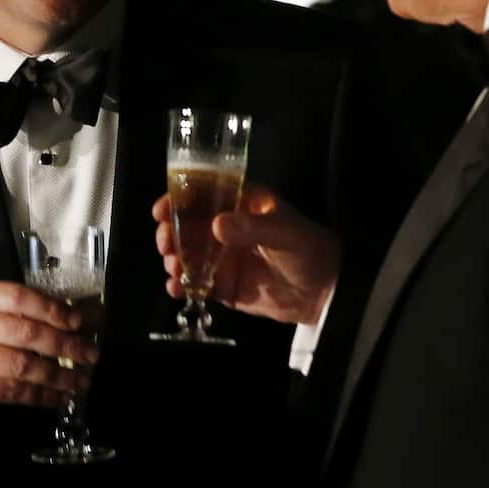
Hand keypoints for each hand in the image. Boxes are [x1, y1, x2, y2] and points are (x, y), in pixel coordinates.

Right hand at [0, 282, 103, 411]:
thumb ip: (21, 311)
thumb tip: (79, 316)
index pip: (21, 298)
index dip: (53, 310)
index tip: (79, 322)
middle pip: (27, 334)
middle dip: (65, 346)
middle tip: (90, 354)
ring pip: (23, 366)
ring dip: (58, 376)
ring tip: (81, 379)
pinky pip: (13, 391)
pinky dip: (40, 396)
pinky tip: (58, 397)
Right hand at [152, 183, 340, 325]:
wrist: (326, 292)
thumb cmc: (309, 250)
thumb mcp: (284, 232)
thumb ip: (252, 228)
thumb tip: (216, 226)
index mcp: (241, 205)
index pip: (203, 195)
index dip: (178, 199)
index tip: (161, 210)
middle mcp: (228, 229)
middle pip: (187, 226)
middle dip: (170, 233)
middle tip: (165, 244)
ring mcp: (224, 259)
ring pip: (187, 255)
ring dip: (174, 259)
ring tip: (174, 267)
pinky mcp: (224, 286)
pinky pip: (196, 284)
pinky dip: (182, 286)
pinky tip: (176, 288)